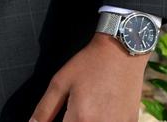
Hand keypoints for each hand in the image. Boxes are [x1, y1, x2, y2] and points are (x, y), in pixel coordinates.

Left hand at [30, 33, 147, 121]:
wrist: (121, 52)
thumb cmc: (89, 64)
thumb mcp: (60, 82)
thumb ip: (45, 108)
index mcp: (81, 118)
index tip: (61, 116)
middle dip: (72, 121)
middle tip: (73, 110)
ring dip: (87, 120)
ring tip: (88, 107)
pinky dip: (103, 120)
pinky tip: (102, 109)